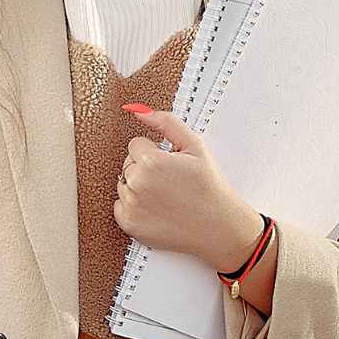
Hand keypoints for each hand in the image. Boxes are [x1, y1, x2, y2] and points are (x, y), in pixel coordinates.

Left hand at [115, 106, 267, 276]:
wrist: (218, 227)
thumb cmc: (210, 188)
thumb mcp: (195, 147)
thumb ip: (166, 123)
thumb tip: (139, 111)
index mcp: (151, 162)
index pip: (136, 144)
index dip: (156, 152)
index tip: (171, 165)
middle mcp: (137, 184)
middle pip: (128, 164)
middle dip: (145, 169)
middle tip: (171, 182)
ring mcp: (131, 206)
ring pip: (123, 184)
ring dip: (138, 187)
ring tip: (165, 195)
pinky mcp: (129, 224)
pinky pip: (120, 206)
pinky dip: (134, 207)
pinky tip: (156, 209)